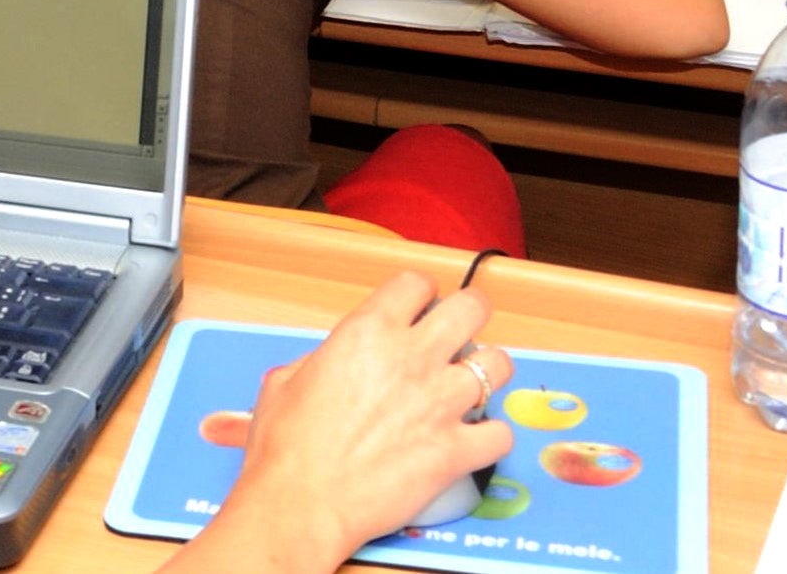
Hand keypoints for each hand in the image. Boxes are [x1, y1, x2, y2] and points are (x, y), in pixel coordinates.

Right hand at [210, 274, 512, 567]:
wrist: (301, 502)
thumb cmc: (285, 446)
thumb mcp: (285, 380)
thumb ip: (323, 359)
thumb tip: (336, 363)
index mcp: (367, 333)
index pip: (415, 283)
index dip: (419, 294)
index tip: (417, 308)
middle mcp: (412, 359)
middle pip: (473, 308)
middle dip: (470, 315)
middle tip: (460, 333)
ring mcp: (441, 404)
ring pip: (499, 365)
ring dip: (486, 374)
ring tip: (469, 388)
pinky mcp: (457, 450)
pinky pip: (501, 433)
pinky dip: (491, 436)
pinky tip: (472, 440)